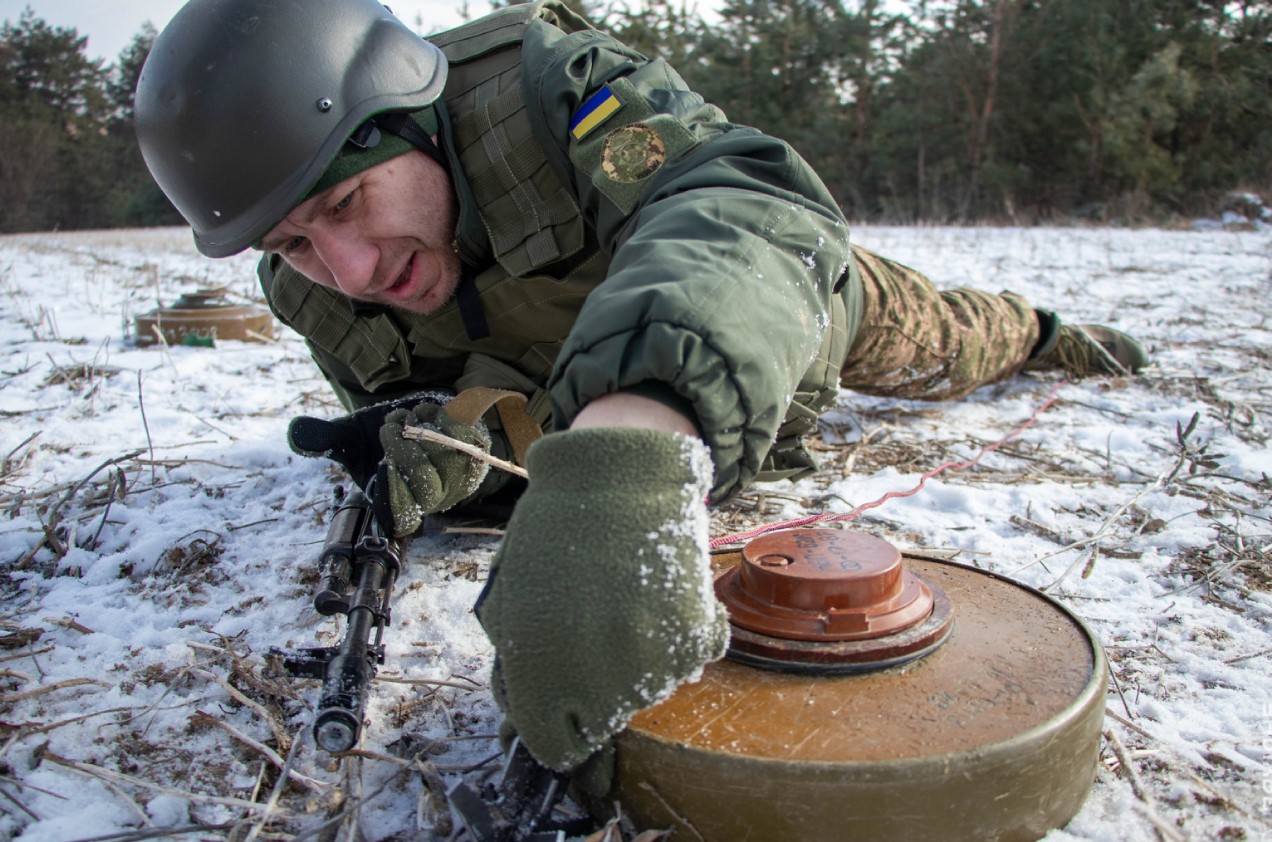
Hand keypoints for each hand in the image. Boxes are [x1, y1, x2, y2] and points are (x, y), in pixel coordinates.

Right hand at [287, 393, 490, 534]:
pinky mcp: (476, 455)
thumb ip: (323, 439)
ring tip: (407, 418)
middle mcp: (430, 500)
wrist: (422, 416)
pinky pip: (464, 438)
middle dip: (403, 447)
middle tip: (390, 426)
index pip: (402, 517)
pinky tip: (429, 414)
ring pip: (445, 460)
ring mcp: (458, 480)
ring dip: (421, 430)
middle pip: (425, 484)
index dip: (394, 495)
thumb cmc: (383, 436)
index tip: (382, 464)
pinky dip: (442, 419)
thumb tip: (297, 434)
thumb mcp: (349, 437)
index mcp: (399, 505)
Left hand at [474, 427, 729, 770]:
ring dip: (637, 665)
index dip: (556, 731)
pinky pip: (687, 663)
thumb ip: (515, 667)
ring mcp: (649, 657)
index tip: (563, 710)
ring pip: (648, 694)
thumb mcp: (508, 600)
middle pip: (602, 725)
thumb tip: (526, 713)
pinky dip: (678, 639)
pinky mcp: (692, 634)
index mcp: (539, 668)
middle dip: (595, 697)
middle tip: (593, 641)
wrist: (616, 475)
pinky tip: (655, 598)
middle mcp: (595, 674)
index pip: (554, 747)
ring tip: (623, 606)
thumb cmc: (554, 535)